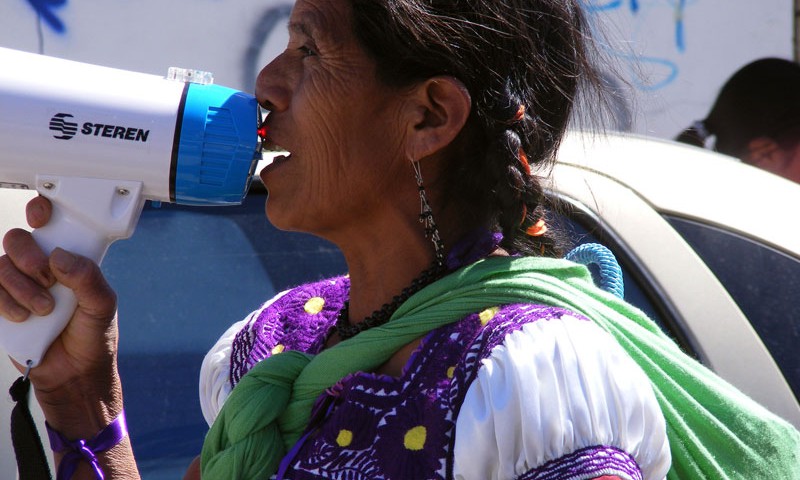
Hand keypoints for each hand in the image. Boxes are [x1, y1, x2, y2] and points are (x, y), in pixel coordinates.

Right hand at [0, 195, 121, 434]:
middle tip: (48, 279)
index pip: (50, 224)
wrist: (73, 376)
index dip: (40, 210)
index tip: (41, 215)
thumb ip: (88, 278)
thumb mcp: (102, 306)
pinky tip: (23, 317)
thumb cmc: (92, 338)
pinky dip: (4, 302)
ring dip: (21, 287)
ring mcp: (18, 286)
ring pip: (2, 265)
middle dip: (30, 256)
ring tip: (43, 310)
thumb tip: (59, 256)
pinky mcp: (1, 306)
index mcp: (68, 259)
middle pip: (18, 239)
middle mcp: (41, 267)